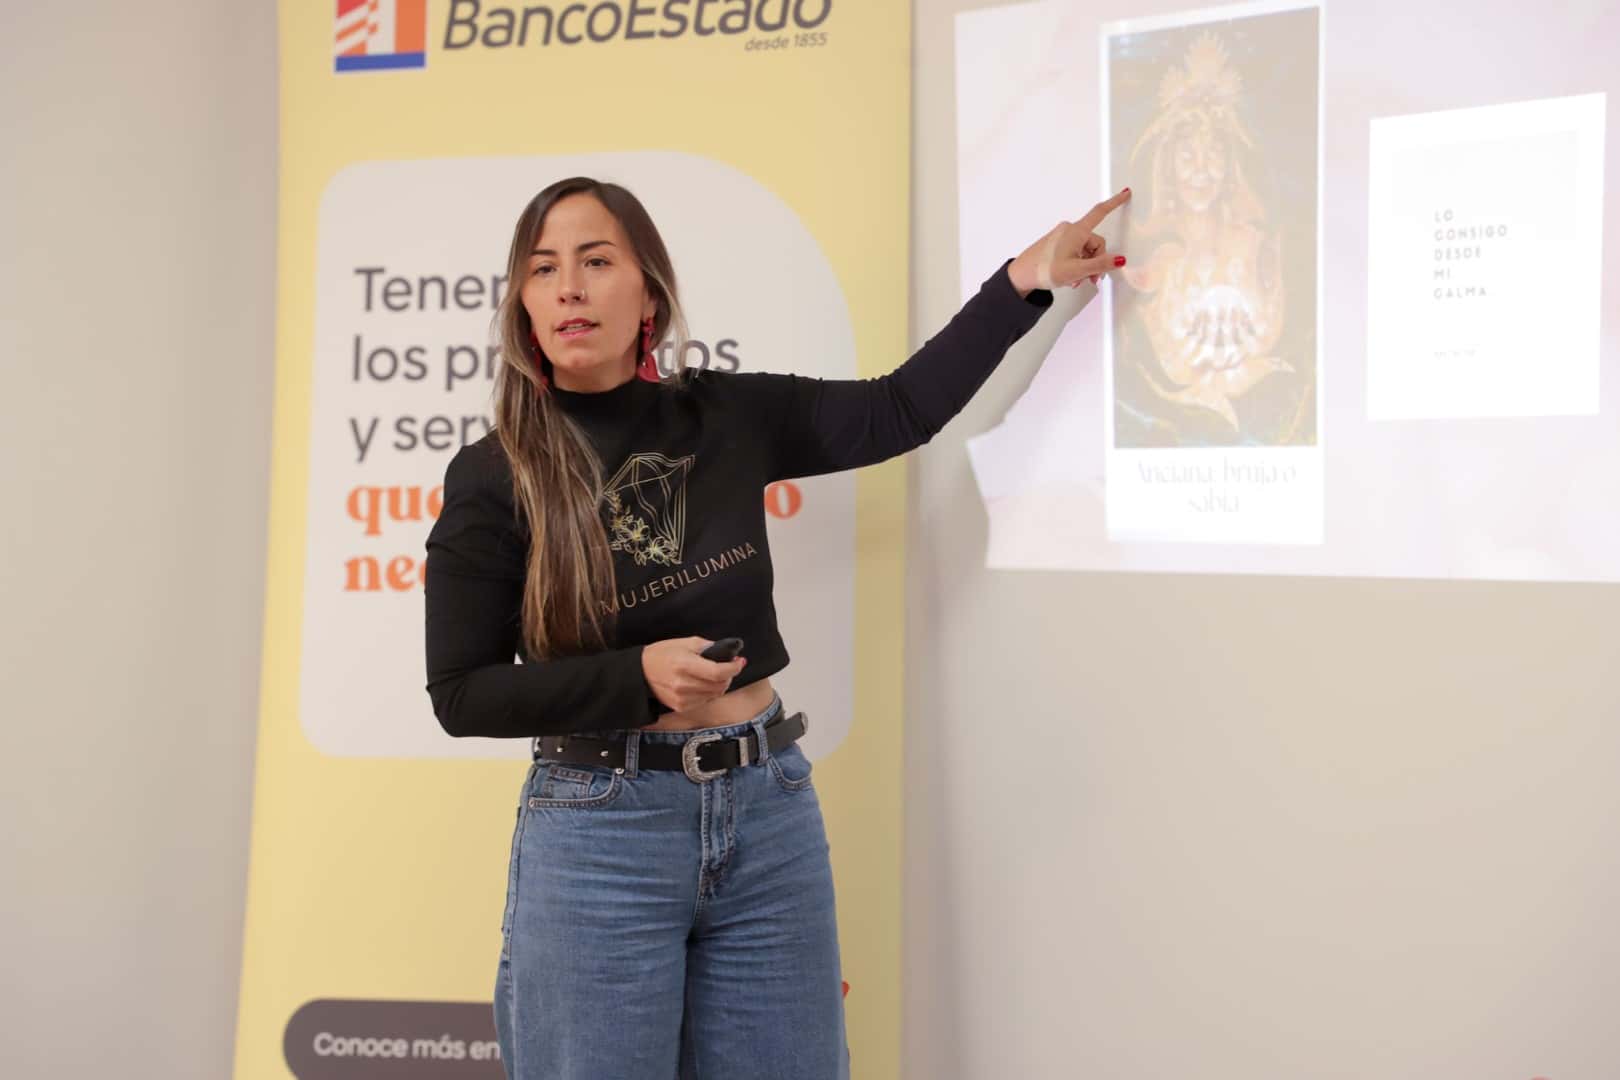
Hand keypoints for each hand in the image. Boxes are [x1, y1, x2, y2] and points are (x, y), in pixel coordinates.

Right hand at [641, 637, 746, 712]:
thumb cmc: (663, 654)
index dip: (733, 668)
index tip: (740, 661)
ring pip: (714, 694)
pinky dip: (709, 693)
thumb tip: (729, 652)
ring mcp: (681, 698)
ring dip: (720, 685)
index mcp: (684, 664)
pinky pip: (705, 701)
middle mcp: (683, 684)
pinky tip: (702, 684)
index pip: (717, 672)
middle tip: (728, 666)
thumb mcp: (685, 643)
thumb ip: (708, 647)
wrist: (641, 672)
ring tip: (714, 675)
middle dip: (729, 675)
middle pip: (719, 685)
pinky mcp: (680, 707)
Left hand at [1007, 188, 1132, 295]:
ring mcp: (1062, 237)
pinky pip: (1074, 251)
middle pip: (1095, 242)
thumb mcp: (1077, 270)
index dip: (1115, 203)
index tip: (1125, 194)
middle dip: (1096, 261)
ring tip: (1077, 280)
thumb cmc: (1044, 270)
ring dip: (1085, 266)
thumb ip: (1100, 265)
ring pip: (1085, 250)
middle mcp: (1070, 230)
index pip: (1100, 212)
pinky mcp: (1056, 244)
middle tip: (1091, 279)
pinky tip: (1071, 277)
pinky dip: (1076, 264)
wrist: (1021, 275)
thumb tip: (1119, 259)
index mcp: (1076, 231)